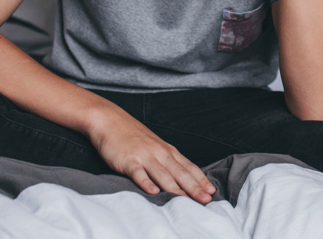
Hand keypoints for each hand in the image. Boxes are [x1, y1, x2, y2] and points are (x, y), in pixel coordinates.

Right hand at [87, 105, 215, 202]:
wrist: (110, 120)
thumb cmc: (134, 136)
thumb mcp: (155, 146)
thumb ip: (167, 161)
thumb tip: (182, 178)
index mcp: (168, 150)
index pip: (189, 167)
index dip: (201, 180)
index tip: (212, 191)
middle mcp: (160, 153)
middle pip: (180, 172)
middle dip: (194, 187)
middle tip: (206, 199)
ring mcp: (144, 156)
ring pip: (163, 174)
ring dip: (175, 189)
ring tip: (186, 201)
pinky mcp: (128, 160)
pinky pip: (138, 173)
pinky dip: (146, 182)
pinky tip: (153, 192)